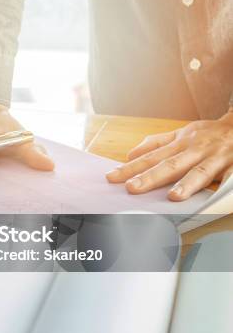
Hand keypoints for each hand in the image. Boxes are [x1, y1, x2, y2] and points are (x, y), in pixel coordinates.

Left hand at [106, 109, 232, 200]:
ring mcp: (216, 158)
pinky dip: (224, 186)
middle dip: (151, 177)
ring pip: (200, 172)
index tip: (112, 178)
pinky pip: (231, 178)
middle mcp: (195, 150)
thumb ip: (156, 144)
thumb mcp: (182, 133)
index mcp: (180, 144)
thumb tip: (130, 155)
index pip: (150, 158)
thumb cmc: (210, 133)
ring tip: (173, 196)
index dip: (131, 168)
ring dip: (187, 183)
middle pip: (170, 165)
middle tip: (131, 188)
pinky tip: (214, 199)